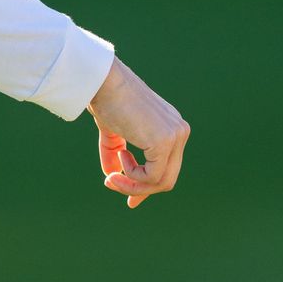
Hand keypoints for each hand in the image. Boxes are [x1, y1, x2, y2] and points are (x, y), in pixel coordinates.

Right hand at [87, 57, 189, 208]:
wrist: (103, 81)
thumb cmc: (106, 99)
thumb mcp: (113, 131)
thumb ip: (115, 153)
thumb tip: (112, 176)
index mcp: (171, 126)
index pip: (167, 165)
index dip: (148, 185)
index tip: (131, 200)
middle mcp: (179, 131)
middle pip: (167, 177)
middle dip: (140, 190)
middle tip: (112, 184)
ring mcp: (176, 136)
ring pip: (161, 182)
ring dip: (132, 186)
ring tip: (111, 176)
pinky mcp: (165, 142)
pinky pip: (152, 176)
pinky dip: (132, 175)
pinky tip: (121, 155)